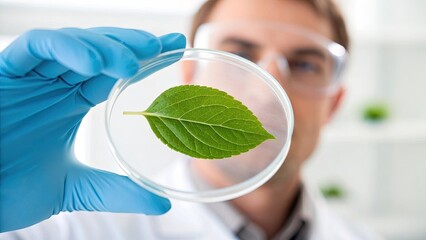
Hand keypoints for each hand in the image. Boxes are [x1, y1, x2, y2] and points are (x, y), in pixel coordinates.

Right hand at [0, 27, 185, 231]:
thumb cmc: (9, 191)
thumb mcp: (73, 190)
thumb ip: (115, 192)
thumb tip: (162, 203)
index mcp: (70, 103)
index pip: (113, 74)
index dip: (143, 61)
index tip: (175, 50)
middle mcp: (54, 85)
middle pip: (100, 52)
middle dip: (133, 45)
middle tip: (166, 45)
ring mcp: (31, 77)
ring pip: (74, 43)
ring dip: (106, 46)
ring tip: (133, 61)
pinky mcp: (5, 73)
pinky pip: (36, 47)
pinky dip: (66, 48)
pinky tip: (95, 64)